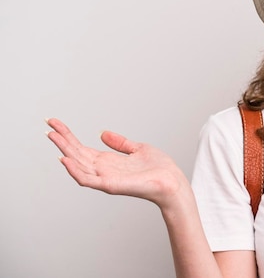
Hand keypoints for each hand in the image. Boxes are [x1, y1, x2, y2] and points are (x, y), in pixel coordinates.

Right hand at [45, 118, 187, 209]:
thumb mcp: (138, 148)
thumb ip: (120, 143)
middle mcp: (102, 169)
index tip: (55, 122)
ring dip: (64, 150)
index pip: (81, 147)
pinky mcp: (109, 185)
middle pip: (76, 153)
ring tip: (53, 136)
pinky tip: (65, 159)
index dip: (67, 135)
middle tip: (48, 125)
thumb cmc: (158, 169)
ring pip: (77, 164)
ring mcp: (104, 178)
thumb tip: (103, 133)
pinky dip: (74, 170)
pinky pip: (87, 179)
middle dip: (61, 140)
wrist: (171, 181)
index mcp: (108, 161)